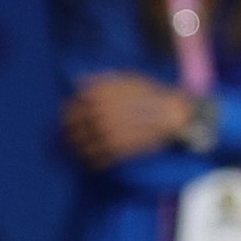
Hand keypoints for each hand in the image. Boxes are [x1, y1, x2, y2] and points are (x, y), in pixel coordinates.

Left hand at [60, 73, 202, 168]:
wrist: (172, 113)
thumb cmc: (150, 93)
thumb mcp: (125, 78)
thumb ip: (100, 80)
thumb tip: (77, 82)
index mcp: (96, 95)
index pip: (69, 108)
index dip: (68, 115)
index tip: (71, 121)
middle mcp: (96, 113)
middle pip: (70, 129)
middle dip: (69, 134)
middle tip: (73, 138)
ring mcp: (105, 133)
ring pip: (79, 147)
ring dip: (78, 150)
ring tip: (82, 151)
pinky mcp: (116, 150)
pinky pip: (95, 160)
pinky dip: (92, 162)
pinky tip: (95, 161)